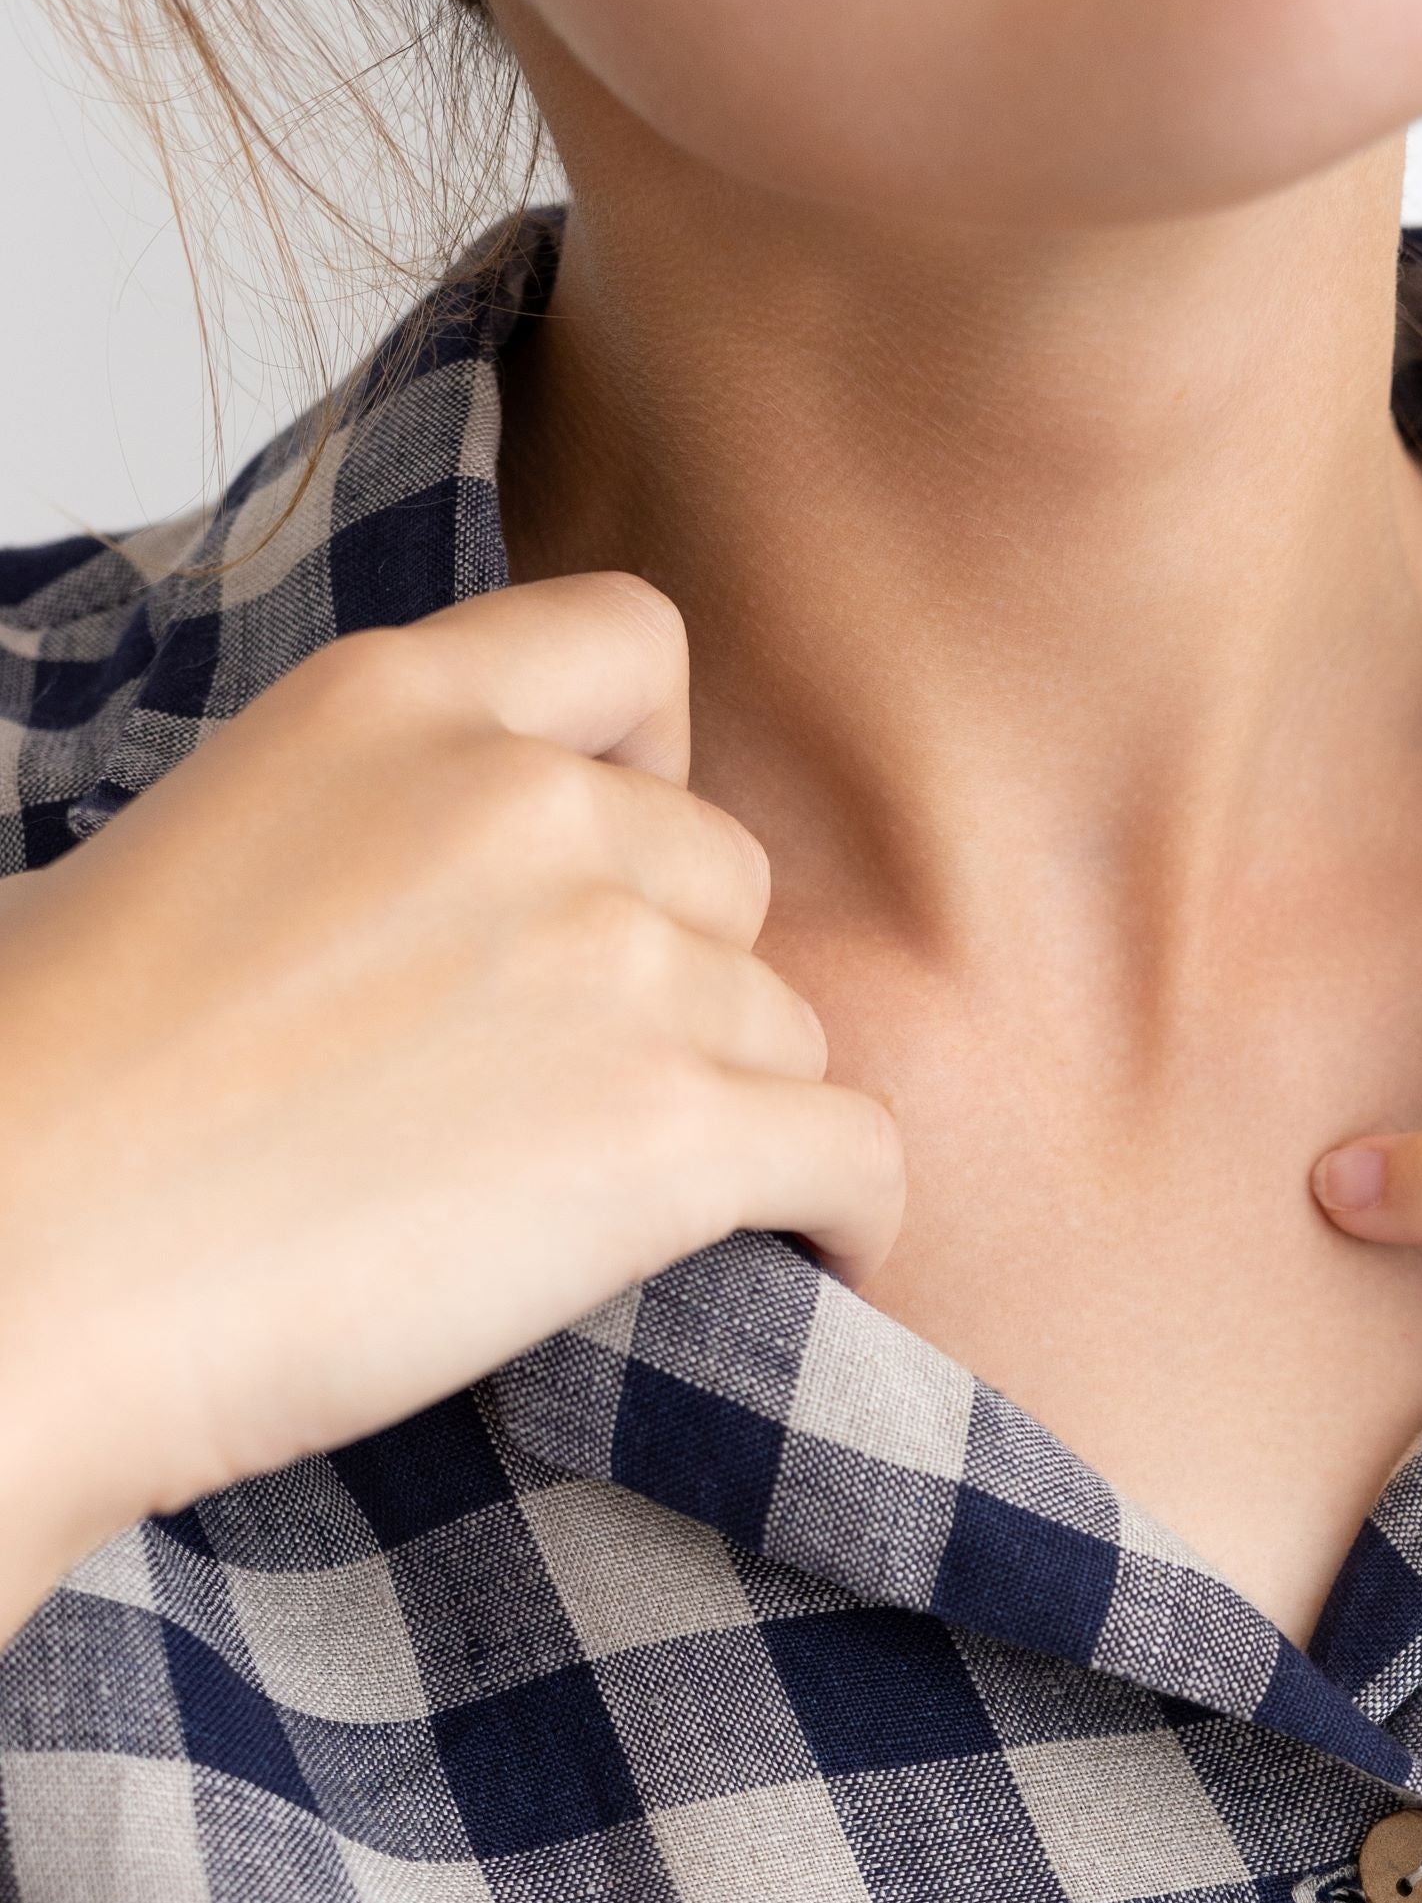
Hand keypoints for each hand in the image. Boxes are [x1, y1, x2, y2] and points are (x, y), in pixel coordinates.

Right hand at [0, 575, 901, 1638]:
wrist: (30, 1254)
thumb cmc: (53, 1096)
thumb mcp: (177, 854)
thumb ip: (342, 832)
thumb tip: (382, 917)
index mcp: (393, 704)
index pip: (631, 645)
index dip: (654, 770)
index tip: (617, 876)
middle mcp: (529, 805)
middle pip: (726, 874)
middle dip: (685, 979)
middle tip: (588, 1093)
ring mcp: (616, 967)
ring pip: (787, 1028)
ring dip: (739, 1112)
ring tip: (629, 1211)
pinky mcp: (672, 1136)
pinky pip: (859, 1156)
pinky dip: (851, 1214)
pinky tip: (809, 1256)